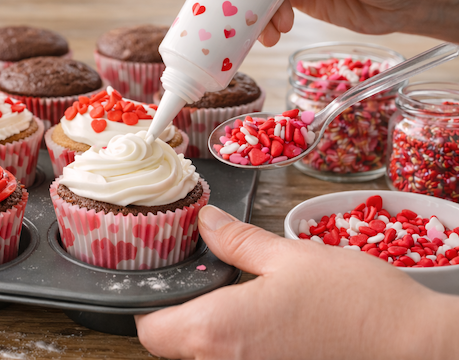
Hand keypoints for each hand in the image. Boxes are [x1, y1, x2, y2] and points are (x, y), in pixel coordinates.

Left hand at [135, 205, 457, 359]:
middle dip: (183, 316)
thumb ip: (237, 242)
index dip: (149, 307)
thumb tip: (205, 222)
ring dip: (214, 333)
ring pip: (208, 358)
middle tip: (206, 284)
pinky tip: (269, 327)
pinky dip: (242, 348)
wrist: (418, 351)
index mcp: (218, 332)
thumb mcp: (289, 258)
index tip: (162, 284)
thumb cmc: (358, 305)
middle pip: (177, 347)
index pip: (151, 332)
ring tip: (242, 301)